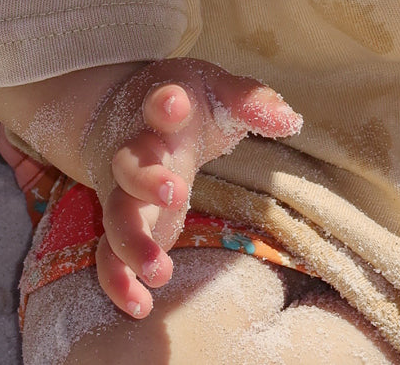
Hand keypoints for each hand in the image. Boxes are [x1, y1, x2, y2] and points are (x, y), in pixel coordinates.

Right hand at [80, 58, 301, 317]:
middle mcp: (138, 150)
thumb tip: (290, 121)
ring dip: (134, 244)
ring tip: (161, 270)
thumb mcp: (219, 92)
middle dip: (147, 179)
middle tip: (177, 193)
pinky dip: (119, 281)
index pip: (161, 101)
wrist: (128, 112)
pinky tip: (141, 306)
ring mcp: (126, 190)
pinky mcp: (125, 223)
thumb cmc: (188, 103)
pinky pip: (110, 254)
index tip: (175, 103)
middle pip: (129, 166)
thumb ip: (252, 102)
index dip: (166, 103)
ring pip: (117, 216)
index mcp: (164, 110)